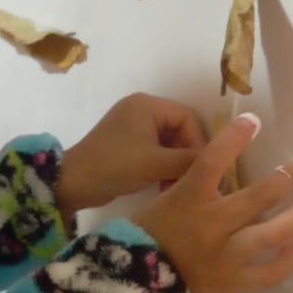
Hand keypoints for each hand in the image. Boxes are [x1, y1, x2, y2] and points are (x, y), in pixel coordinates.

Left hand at [57, 93, 205, 214]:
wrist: (73, 183)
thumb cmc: (115, 166)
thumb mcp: (156, 163)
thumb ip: (189, 160)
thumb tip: (219, 161)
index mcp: (147, 105)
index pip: (188, 118)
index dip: (200, 142)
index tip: (204, 167)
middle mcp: (141, 110)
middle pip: (180, 130)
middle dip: (188, 156)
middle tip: (193, 180)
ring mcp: (133, 127)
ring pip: (169, 143)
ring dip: (176, 165)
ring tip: (177, 186)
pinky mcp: (127, 145)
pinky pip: (156, 151)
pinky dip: (163, 167)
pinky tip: (164, 187)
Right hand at [132, 115, 292, 292]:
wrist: (130, 287)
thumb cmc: (137, 240)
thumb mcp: (158, 205)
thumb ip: (188, 193)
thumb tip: (218, 185)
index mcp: (187, 199)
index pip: (213, 160)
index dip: (234, 138)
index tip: (252, 121)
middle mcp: (212, 223)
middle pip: (258, 196)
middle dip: (285, 178)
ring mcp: (225, 254)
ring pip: (272, 234)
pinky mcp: (231, 282)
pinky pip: (268, 274)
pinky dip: (284, 262)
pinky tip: (290, 252)